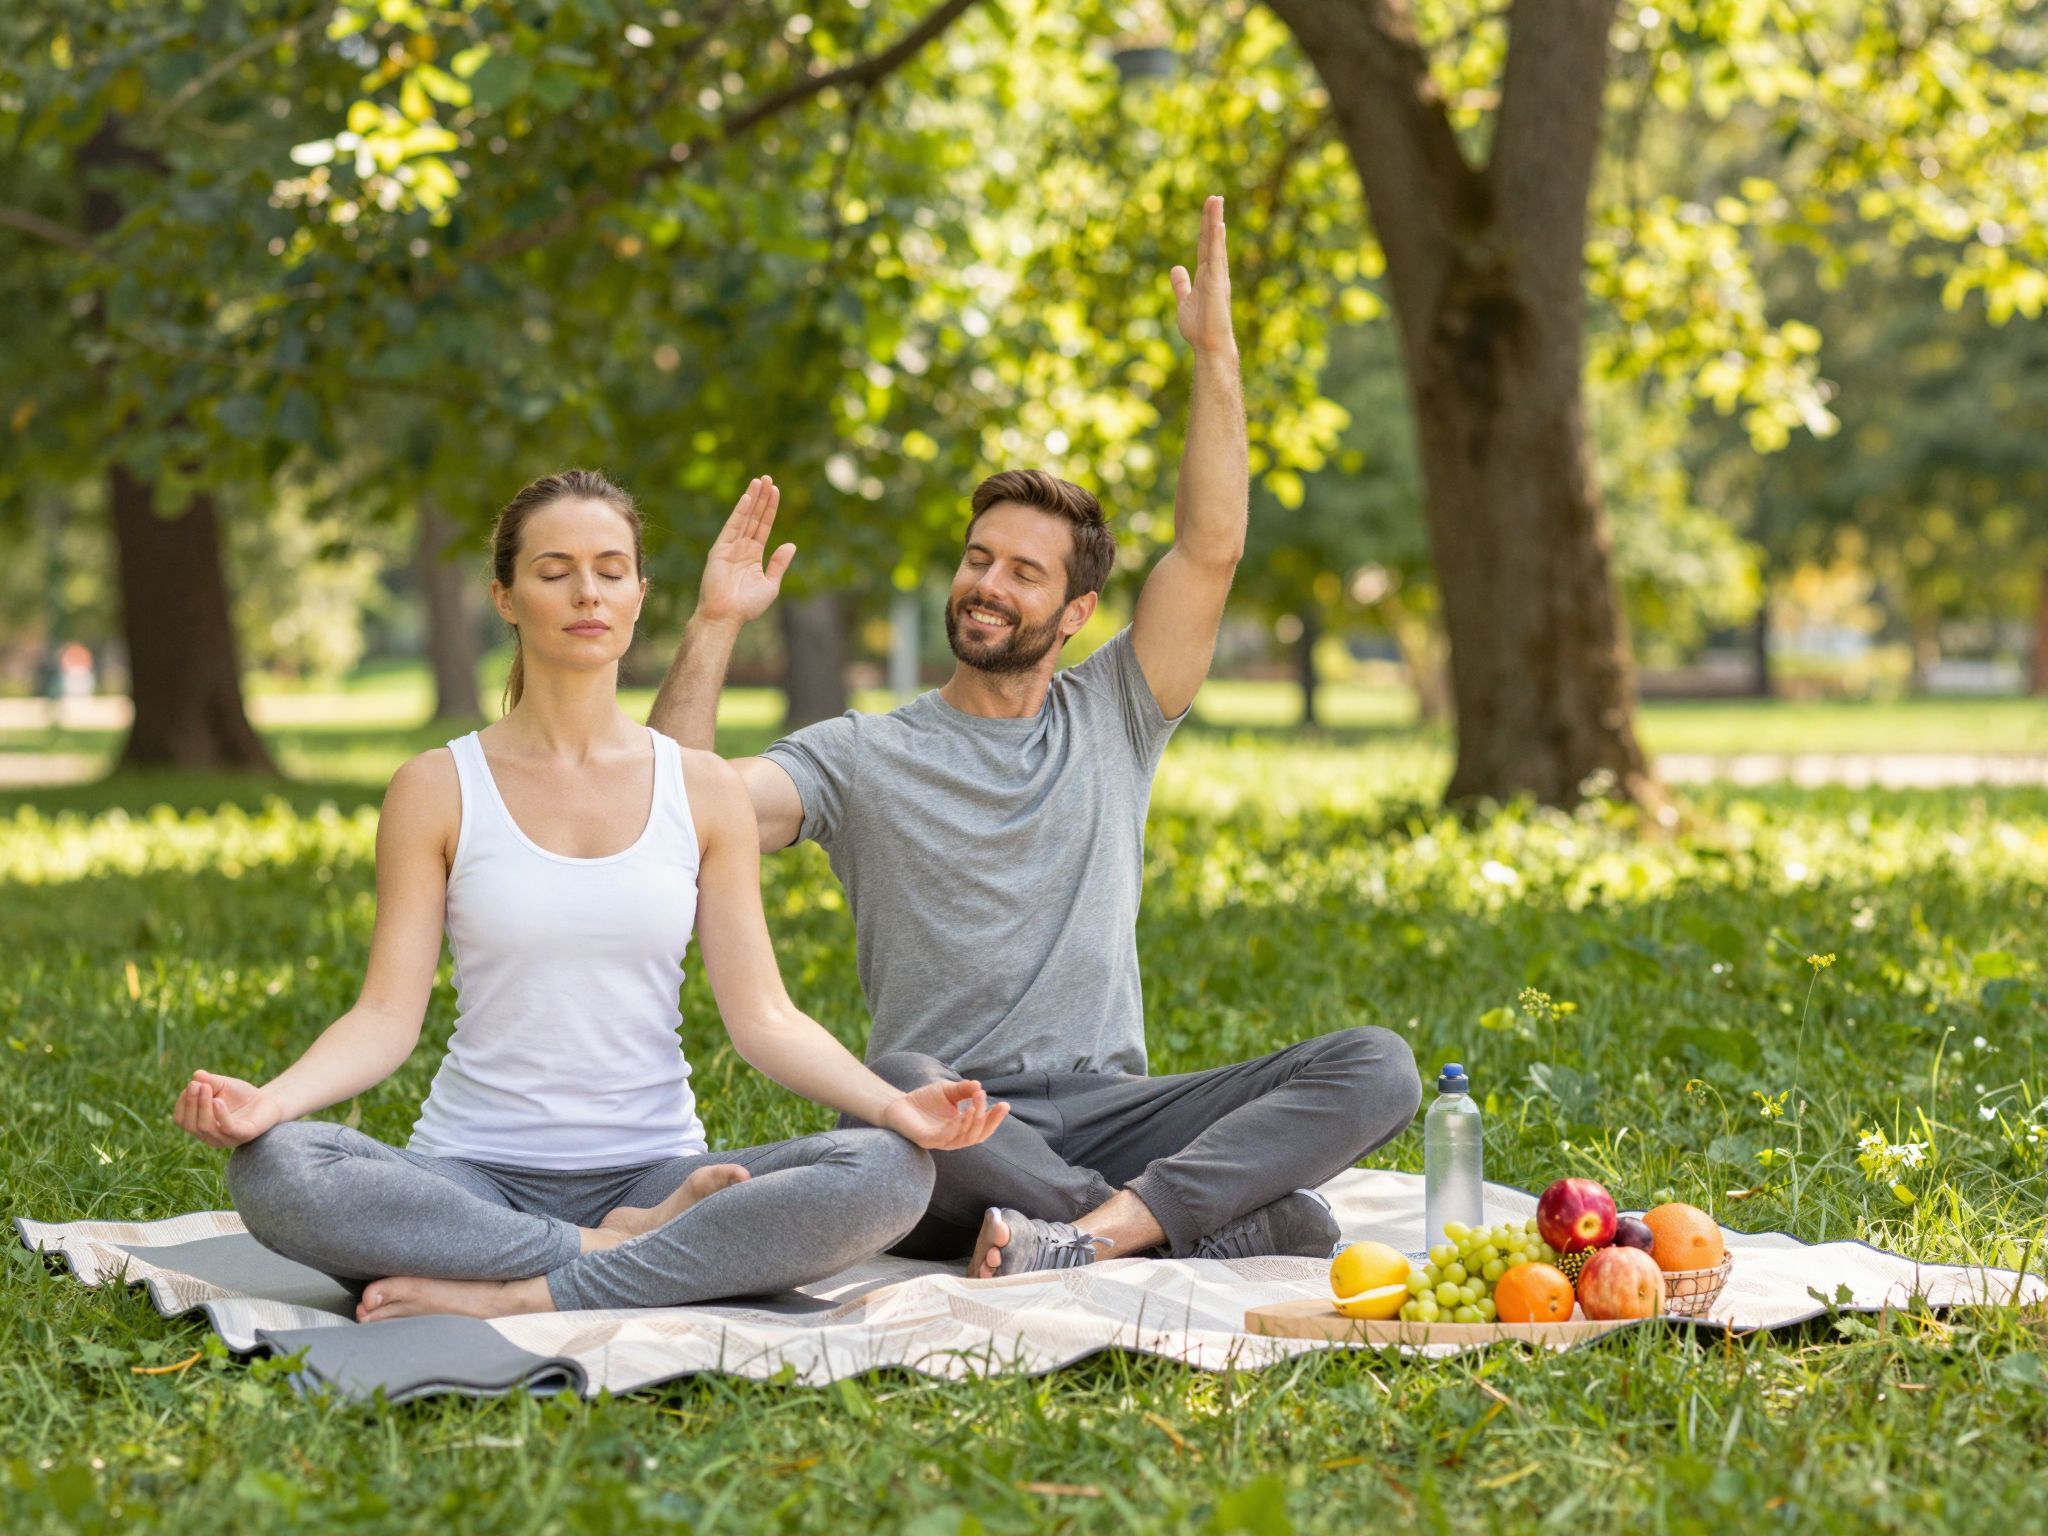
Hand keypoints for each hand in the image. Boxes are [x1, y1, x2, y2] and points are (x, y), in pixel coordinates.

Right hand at [173, 1070, 285, 1148]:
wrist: (268, 1101)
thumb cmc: (240, 1095)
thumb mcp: (222, 1084)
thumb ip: (209, 1080)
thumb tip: (195, 1075)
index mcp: (200, 1127)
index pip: (181, 1120)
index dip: (182, 1103)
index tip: (191, 1085)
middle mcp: (210, 1137)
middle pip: (191, 1125)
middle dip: (190, 1103)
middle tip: (195, 1085)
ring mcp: (227, 1139)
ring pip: (205, 1127)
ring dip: (203, 1106)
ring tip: (206, 1088)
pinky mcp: (244, 1135)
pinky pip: (228, 1128)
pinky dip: (220, 1114)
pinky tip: (218, 1100)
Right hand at [695, 475, 794, 627]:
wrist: (727, 616)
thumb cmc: (747, 605)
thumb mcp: (771, 584)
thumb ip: (779, 564)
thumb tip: (791, 544)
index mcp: (753, 556)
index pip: (763, 526)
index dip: (770, 509)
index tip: (776, 491)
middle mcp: (741, 548)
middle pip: (754, 517)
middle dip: (762, 498)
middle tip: (768, 478)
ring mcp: (730, 547)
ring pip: (744, 518)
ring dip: (753, 499)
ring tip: (760, 481)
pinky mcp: (720, 549)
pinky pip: (732, 527)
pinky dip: (740, 512)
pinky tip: (748, 498)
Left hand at [879, 1079, 1010, 1151]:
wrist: (897, 1103)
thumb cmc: (924, 1100)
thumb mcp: (948, 1091)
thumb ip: (964, 1090)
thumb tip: (979, 1086)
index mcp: (960, 1130)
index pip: (982, 1129)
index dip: (994, 1119)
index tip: (1005, 1105)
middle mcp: (952, 1139)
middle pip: (976, 1136)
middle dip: (986, 1120)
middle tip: (988, 1100)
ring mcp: (939, 1141)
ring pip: (963, 1139)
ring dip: (972, 1123)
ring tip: (976, 1106)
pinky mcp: (925, 1140)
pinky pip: (944, 1137)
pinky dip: (955, 1127)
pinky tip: (962, 1114)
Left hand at [1171, 195, 1235, 356]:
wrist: (1208, 345)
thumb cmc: (1199, 327)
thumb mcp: (1184, 301)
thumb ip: (1182, 285)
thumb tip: (1176, 269)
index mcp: (1207, 275)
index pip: (1206, 246)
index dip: (1206, 227)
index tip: (1208, 208)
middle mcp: (1214, 273)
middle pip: (1212, 240)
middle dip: (1212, 218)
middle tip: (1214, 197)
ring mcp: (1217, 277)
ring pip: (1216, 244)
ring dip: (1215, 222)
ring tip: (1216, 201)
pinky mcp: (1217, 284)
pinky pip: (1217, 259)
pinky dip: (1217, 242)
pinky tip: (1218, 226)